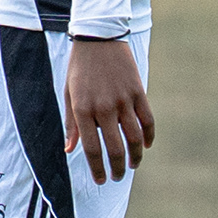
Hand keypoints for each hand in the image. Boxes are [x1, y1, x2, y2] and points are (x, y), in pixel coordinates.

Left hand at [64, 37, 154, 185]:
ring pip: (134, 138)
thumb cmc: (79, 68)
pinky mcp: (137, 92)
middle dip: (117, 168)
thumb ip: (71, 123)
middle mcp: (104, 108)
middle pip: (115, 148)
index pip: (92, 148)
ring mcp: (123, 100)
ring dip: (135, 157)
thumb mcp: (69, 94)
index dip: (97, 168)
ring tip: (132, 165)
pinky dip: (148, 136)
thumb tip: (70, 150)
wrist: (98, 38)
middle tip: (117, 177)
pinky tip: (145, 145)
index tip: (101, 180)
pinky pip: (147, 120)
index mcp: (82, 110)